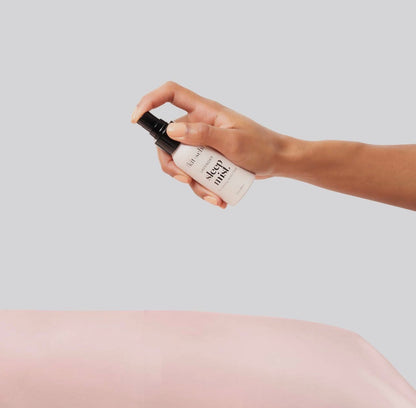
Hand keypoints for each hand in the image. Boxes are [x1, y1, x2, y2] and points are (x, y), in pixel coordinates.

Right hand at [131, 81, 291, 207]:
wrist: (278, 160)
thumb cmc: (261, 146)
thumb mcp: (234, 141)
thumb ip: (204, 134)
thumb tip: (173, 129)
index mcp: (205, 111)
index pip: (170, 94)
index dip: (149, 101)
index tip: (136, 120)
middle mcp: (199, 124)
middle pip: (168, 139)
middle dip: (172, 164)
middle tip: (185, 180)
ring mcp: (202, 143)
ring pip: (181, 162)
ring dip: (192, 182)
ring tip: (213, 196)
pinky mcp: (207, 159)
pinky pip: (194, 173)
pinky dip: (202, 188)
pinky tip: (218, 199)